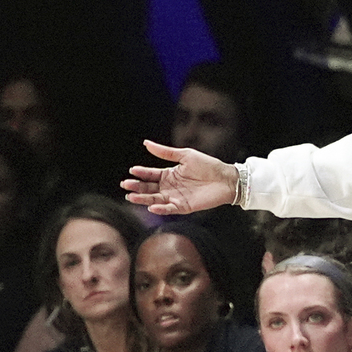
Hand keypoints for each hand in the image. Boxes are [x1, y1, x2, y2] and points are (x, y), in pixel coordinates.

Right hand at [122, 140, 236, 214]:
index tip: (132, 171)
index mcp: (169, 174)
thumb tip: (145, 143)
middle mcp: (170, 187)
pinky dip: (161, 208)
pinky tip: (152, 206)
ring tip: (131, 197)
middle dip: (137, 187)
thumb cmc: (208, 165)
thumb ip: (165, 152)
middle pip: (149, 188)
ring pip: (155, 199)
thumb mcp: (185, 155)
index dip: (141, 173)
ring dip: (143, 199)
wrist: (226, 178)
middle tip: (125, 185)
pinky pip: (170, 209)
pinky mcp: (184, 207)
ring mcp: (176, 198)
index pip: (150, 174)